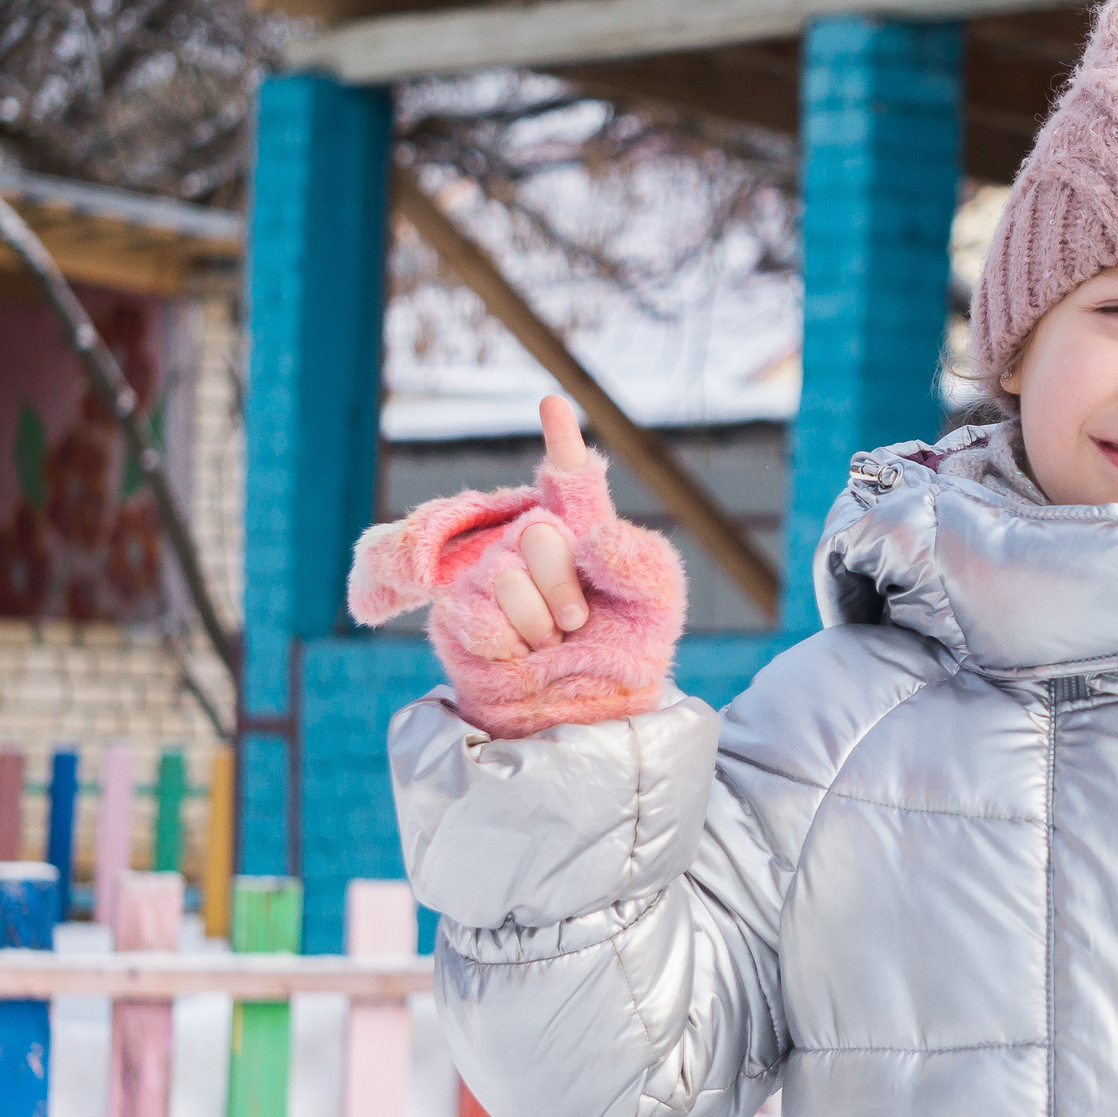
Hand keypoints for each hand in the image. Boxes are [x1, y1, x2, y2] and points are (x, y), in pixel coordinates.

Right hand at [347, 393, 686, 737]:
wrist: (591, 714)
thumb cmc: (626, 651)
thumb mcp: (658, 603)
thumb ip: (642, 559)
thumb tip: (589, 538)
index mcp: (583, 533)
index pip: (570, 481)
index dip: (562, 441)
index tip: (554, 402)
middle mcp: (530, 545)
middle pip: (540, 532)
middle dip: (566, 584)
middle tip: (579, 620)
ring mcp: (490, 576)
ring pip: (509, 577)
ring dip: (542, 621)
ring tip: (551, 641)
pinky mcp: (459, 615)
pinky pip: (482, 614)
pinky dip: (512, 643)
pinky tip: (521, 654)